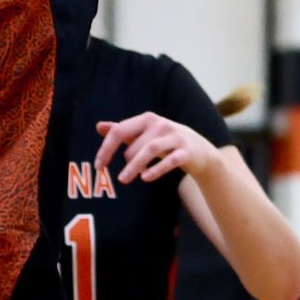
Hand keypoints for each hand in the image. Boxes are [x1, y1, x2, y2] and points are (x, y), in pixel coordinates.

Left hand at [94, 112, 218, 185]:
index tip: (99, 166)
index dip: (106, 149)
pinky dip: (156, 169)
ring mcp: (176, 137)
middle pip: (135, 144)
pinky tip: (145, 178)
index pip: (119, 131)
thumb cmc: (167, 143)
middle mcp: (162, 125)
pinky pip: (170, 160)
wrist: (201, 152)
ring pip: (150, 149)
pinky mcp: (187, 151)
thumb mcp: (145, 135)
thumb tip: (98, 126)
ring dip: (135, 166)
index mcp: (148, 119)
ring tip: (124, 180)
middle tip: (122, 177)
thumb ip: (124, 131)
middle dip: (125, 162)